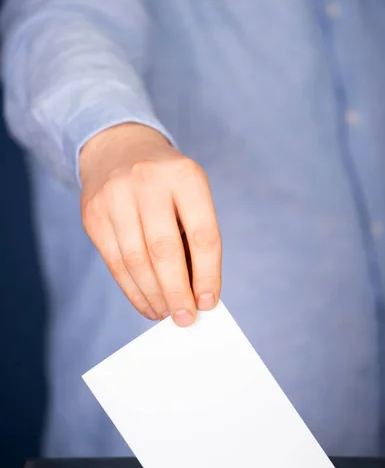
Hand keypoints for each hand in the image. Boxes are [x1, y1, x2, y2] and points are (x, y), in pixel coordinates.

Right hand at [79, 123, 221, 326]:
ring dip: (154, 296)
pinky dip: (133, 291)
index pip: (202, 234)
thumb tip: (198, 294)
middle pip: (164, 250)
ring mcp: (115, 196)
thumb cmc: (165, 181)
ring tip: (167, 314)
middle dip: (177, 292)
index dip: (208, 274)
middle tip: (186, 319)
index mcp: (185, 175)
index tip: (209, 303)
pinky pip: (114, 263)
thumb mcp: (189, 193)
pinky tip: (147, 304)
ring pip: (136, 261)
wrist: (118, 148)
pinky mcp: (93, 214)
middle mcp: (148, 181)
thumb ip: (194, 237)